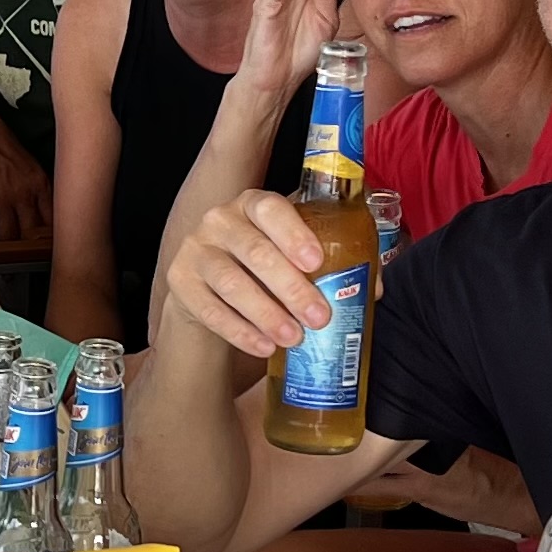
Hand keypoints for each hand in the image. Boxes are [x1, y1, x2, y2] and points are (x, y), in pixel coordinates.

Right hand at [0, 109, 52, 242]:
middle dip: (28, 247)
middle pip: (31, 232)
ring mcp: (2, 198)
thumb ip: (39, 190)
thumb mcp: (31, 166)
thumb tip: (44, 213)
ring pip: (8, 235)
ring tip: (6, 252)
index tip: (47, 245)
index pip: (52, 220)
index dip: (49, 237)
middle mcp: (23, 192)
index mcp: (39, 183)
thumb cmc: (1, 147)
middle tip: (26, 255)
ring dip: (6, 246)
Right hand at [160, 188, 330, 356]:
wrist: (209, 281)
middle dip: (291, 287)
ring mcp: (196, 250)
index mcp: (253, 204)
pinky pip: (210, 310)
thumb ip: (328, 257)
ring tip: (294, 338)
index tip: (316, 262)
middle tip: (319, 317)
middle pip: (255, 251)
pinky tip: (264, 347)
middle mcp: (220, 220)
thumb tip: (371, 289)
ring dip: (266, 314)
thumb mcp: (288, 247)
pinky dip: (240, 332)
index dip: (293, 234)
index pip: (270, 209)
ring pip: (232, 284)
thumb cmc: (262, 261)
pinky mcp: (180, 282)